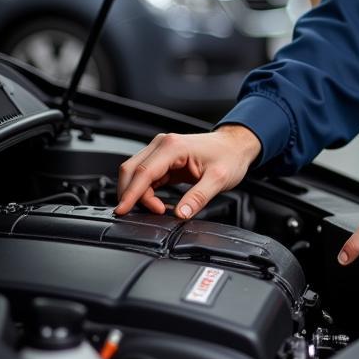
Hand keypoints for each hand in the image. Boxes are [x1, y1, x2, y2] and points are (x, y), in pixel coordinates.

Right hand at [114, 124, 261, 218]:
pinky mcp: (163, 159)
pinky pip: (145, 177)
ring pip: (135, 174)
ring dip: (138, 194)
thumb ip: (198, 197)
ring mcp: (161, 151)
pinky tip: (158, 203)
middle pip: (132, 171)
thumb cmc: (230, 156)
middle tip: (149, 214)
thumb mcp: (218, 179)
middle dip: (131, 195)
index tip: (122, 211)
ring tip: (159, 209)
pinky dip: (146, 192)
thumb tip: (181, 214)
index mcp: (173, 147)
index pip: (143, 173)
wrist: (236, 145)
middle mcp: (163, 145)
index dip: (130, 194)